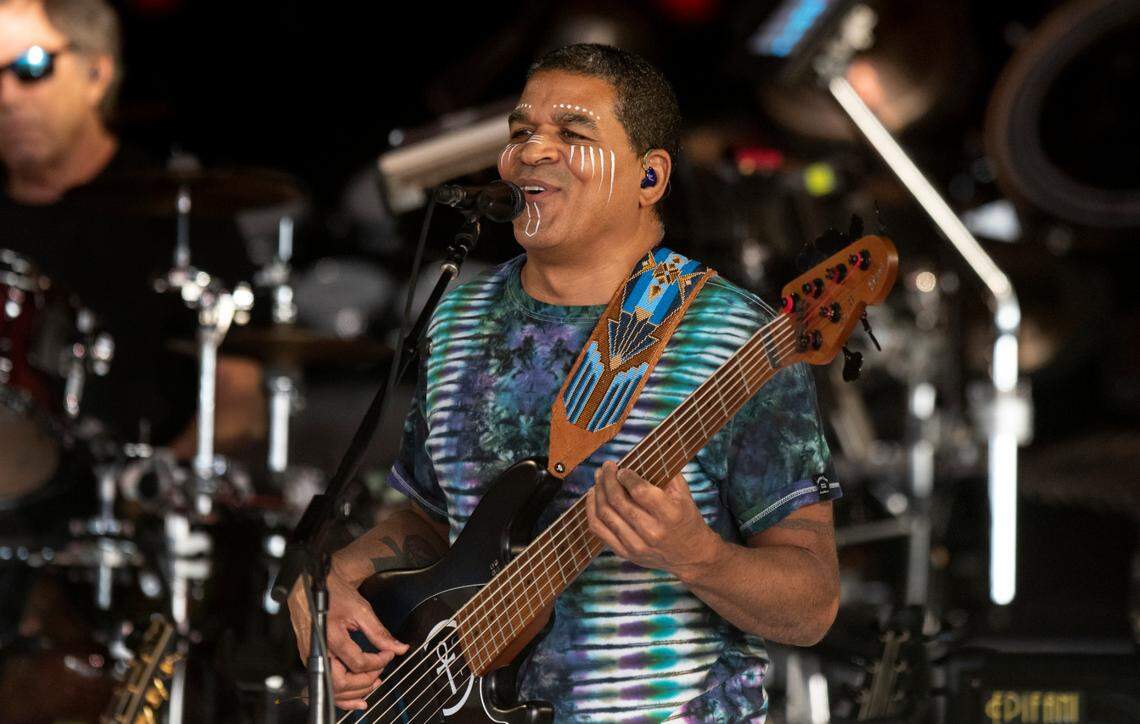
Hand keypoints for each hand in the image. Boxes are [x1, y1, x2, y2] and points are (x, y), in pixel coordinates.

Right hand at [288, 566, 409, 710]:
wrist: (310, 586)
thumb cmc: (332, 594)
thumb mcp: (361, 610)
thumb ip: (380, 633)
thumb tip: (399, 647)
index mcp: (331, 637)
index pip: (358, 663)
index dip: (378, 662)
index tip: (388, 655)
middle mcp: (319, 651)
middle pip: (342, 682)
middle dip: (366, 681)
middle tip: (380, 672)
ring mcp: (313, 657)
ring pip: (333, 689)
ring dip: (355, 692)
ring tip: (372, 685)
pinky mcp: (312, 659)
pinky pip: (326, 684)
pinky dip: (341, 694)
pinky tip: (355, 696)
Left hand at [586, 461, 720, 579]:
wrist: (690, 555)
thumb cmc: (685, 517)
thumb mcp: (684, 494)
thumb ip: (665, 473)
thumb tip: (641, 454)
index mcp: (669, 515)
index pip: (640, 492)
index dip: (626, 476)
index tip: (621, 468)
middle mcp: (652, 532)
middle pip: (618, 501)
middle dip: (607, 479)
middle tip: (607, 466)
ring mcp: (636, 545)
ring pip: (605, 514)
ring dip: (598, 491)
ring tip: (599, 477)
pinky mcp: (624, 553)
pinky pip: (598, 529)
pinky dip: (591, 509)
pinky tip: (593, 495)